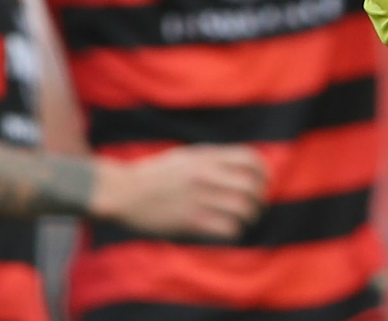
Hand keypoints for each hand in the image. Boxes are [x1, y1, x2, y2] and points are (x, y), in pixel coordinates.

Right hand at [88, 145, 267, 239]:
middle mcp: (205, 175)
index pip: (250, 159)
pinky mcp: (190, 221)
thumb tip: (243, 166)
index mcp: (205, 156)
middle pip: (252, 186)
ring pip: (243, 208)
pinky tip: (229, 229)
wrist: (123, 191)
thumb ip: (213, 159)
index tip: (263, 183)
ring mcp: (198, 198)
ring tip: (245, 220)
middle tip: (256, 206)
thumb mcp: (185, 157)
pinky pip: (228, 227)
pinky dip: (235, 230)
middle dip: (260, 199)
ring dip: (250, 217)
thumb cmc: (155, 174)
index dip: (264, 172)